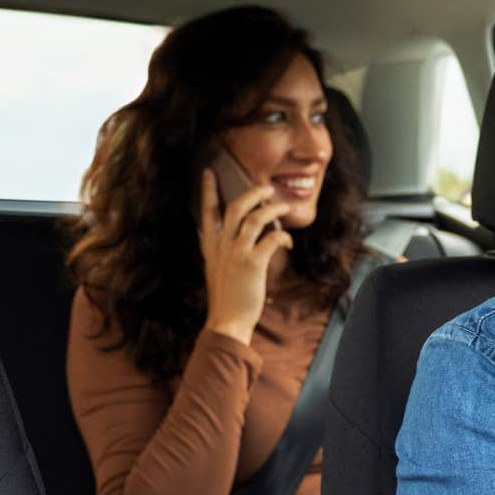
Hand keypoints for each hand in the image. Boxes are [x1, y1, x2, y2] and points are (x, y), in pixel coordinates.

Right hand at [198, 168, 292, 344]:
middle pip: (234, 208)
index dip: (208, 191)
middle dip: (252, 193)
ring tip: (284, 207)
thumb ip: (222, 250)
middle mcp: (221, 246)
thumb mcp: (216, 269)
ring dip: (272, 209)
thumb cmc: (226, 298)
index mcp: (211, 247)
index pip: (207, 212)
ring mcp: (236, 253)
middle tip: (266, 187)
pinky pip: (271, 239)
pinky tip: (287, 241)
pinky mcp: (252, 264)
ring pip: (255, 218)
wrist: (227, 321)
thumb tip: (238, 236)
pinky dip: (282, 236)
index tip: (209, 173)